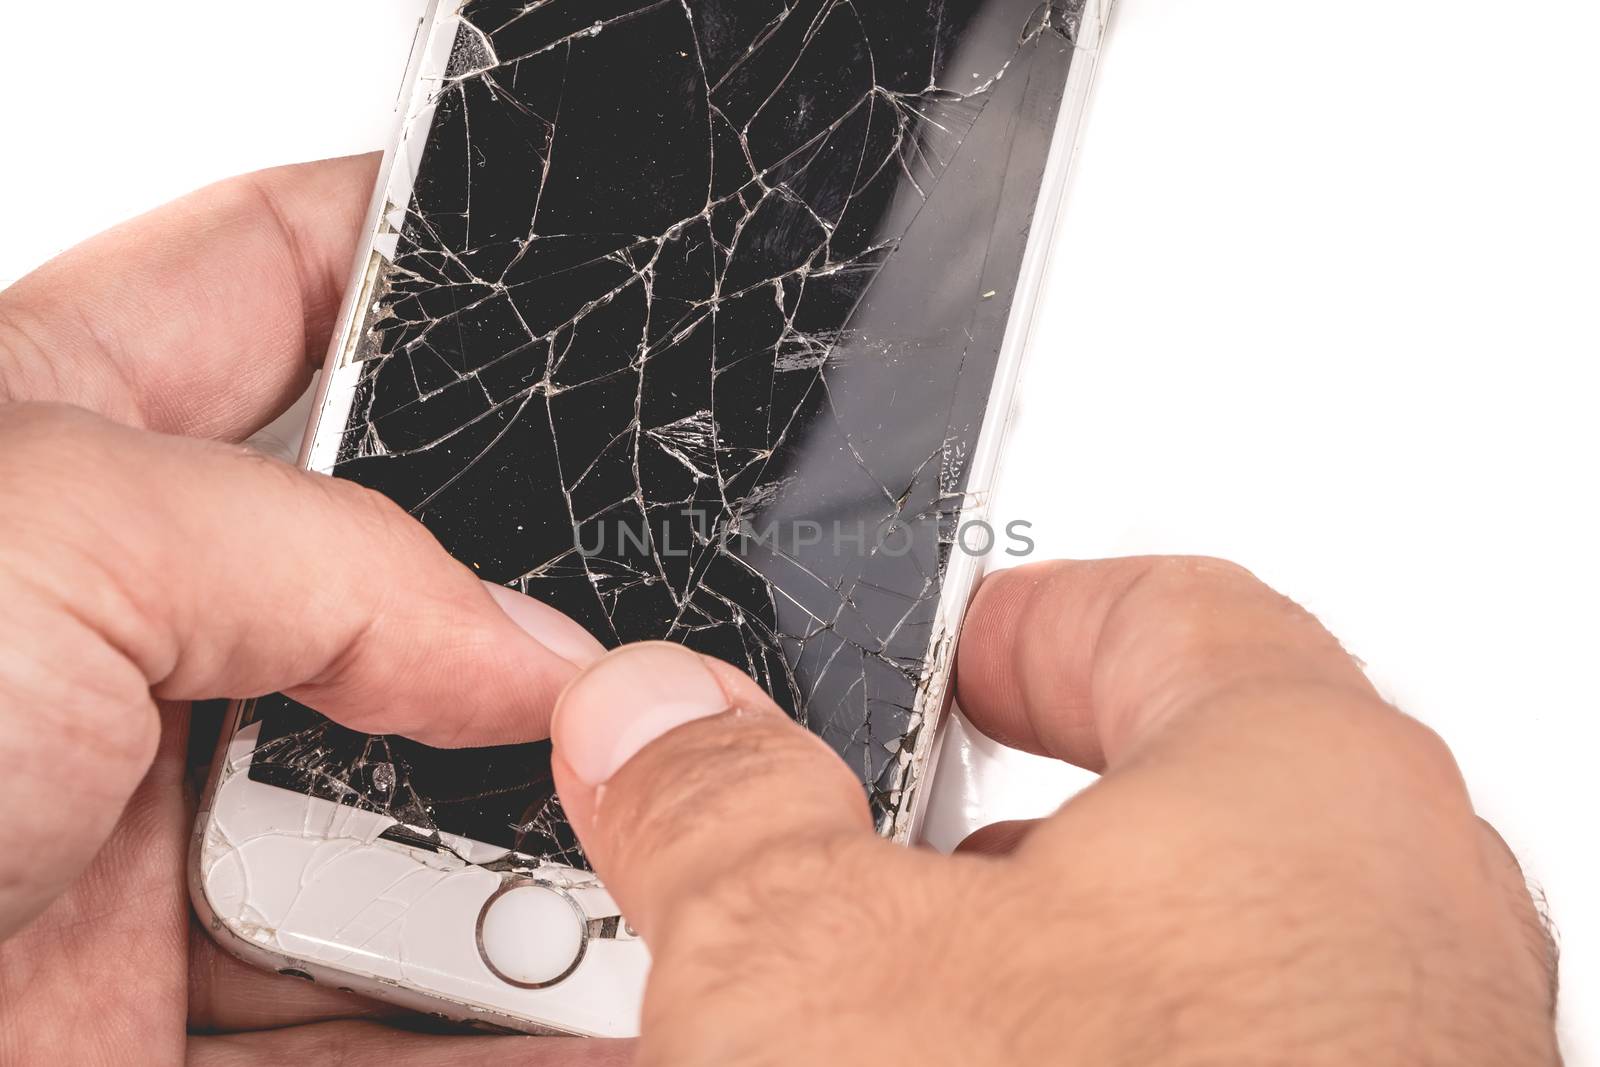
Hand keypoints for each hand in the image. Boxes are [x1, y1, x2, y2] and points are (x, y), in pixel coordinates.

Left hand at [0, 159, 621, 1063]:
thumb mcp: (31, 539)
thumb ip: (326, 558)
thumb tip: (531, 654)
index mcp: (58, 446)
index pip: (275, 283)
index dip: (414, 252)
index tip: (554, 270)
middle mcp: (119, 635)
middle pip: (397, 577)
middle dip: (521, 607)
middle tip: (624, 645)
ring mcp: (153, 830)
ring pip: (412, 810)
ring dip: (526, 836)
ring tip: (620, 855)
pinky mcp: (170, 1002)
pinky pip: (383, 1016)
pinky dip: (496, 1024)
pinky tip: (592, 1008)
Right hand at [550, 558, 1560, 1064]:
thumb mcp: (819, 974)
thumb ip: (723, 805)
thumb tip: (650, 715)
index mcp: (1304, 788)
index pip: (1151, 609)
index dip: (1002, 621)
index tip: (908, 663)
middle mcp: (1384, 927)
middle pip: (1154, 792)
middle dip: (968, 831)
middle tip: (848, 853)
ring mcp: (1378, 1063)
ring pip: (1158, 963)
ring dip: (1000, 981)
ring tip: (861, 1014)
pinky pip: (1174, 1060)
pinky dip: (1063, 1062)